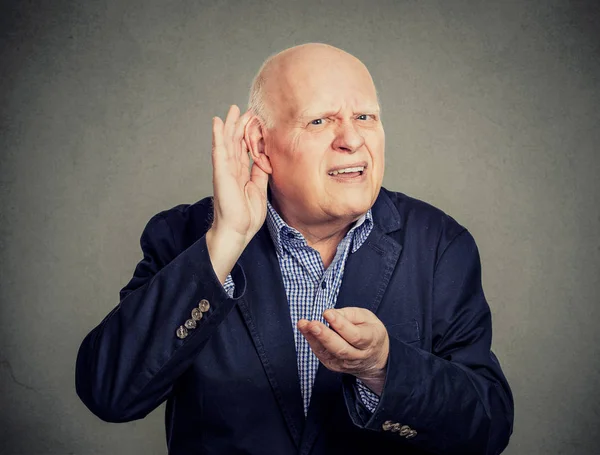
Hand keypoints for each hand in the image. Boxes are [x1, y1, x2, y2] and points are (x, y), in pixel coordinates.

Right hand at [207, 105, 268, 282]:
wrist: (238, 230)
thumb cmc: (246, 216)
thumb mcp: (259, 189)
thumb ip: (260, 173)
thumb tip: (264, 159)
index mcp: (241, 174)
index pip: (245, 149)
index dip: (249, 135)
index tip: (256, 121)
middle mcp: (231, 169)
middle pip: (235, 142)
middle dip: (240, 125)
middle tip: (245, 109)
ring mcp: (225, 169)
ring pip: (227, 142)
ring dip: (229, 124)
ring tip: (232, 109)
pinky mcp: (220, 172)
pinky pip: (219, 150)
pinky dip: (217, 135)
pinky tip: (216, 122)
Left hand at [297, 307, 389, 394]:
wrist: (374, 358)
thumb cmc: (369, 331)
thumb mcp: (367, 317)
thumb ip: (350, 314)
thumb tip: (331, 313)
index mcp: (371, 341)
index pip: (355, 335)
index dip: (341, 325)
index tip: (327, 313)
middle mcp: (358, 355)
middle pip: (341, 348)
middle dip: (325, 336)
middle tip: (312, 324)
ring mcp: (345, 363)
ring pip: (328, 353)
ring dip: (313, 339)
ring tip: (303, 324)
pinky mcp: (333, 365)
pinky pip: (321, 354)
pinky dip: (311, 341)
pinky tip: (305, 329)